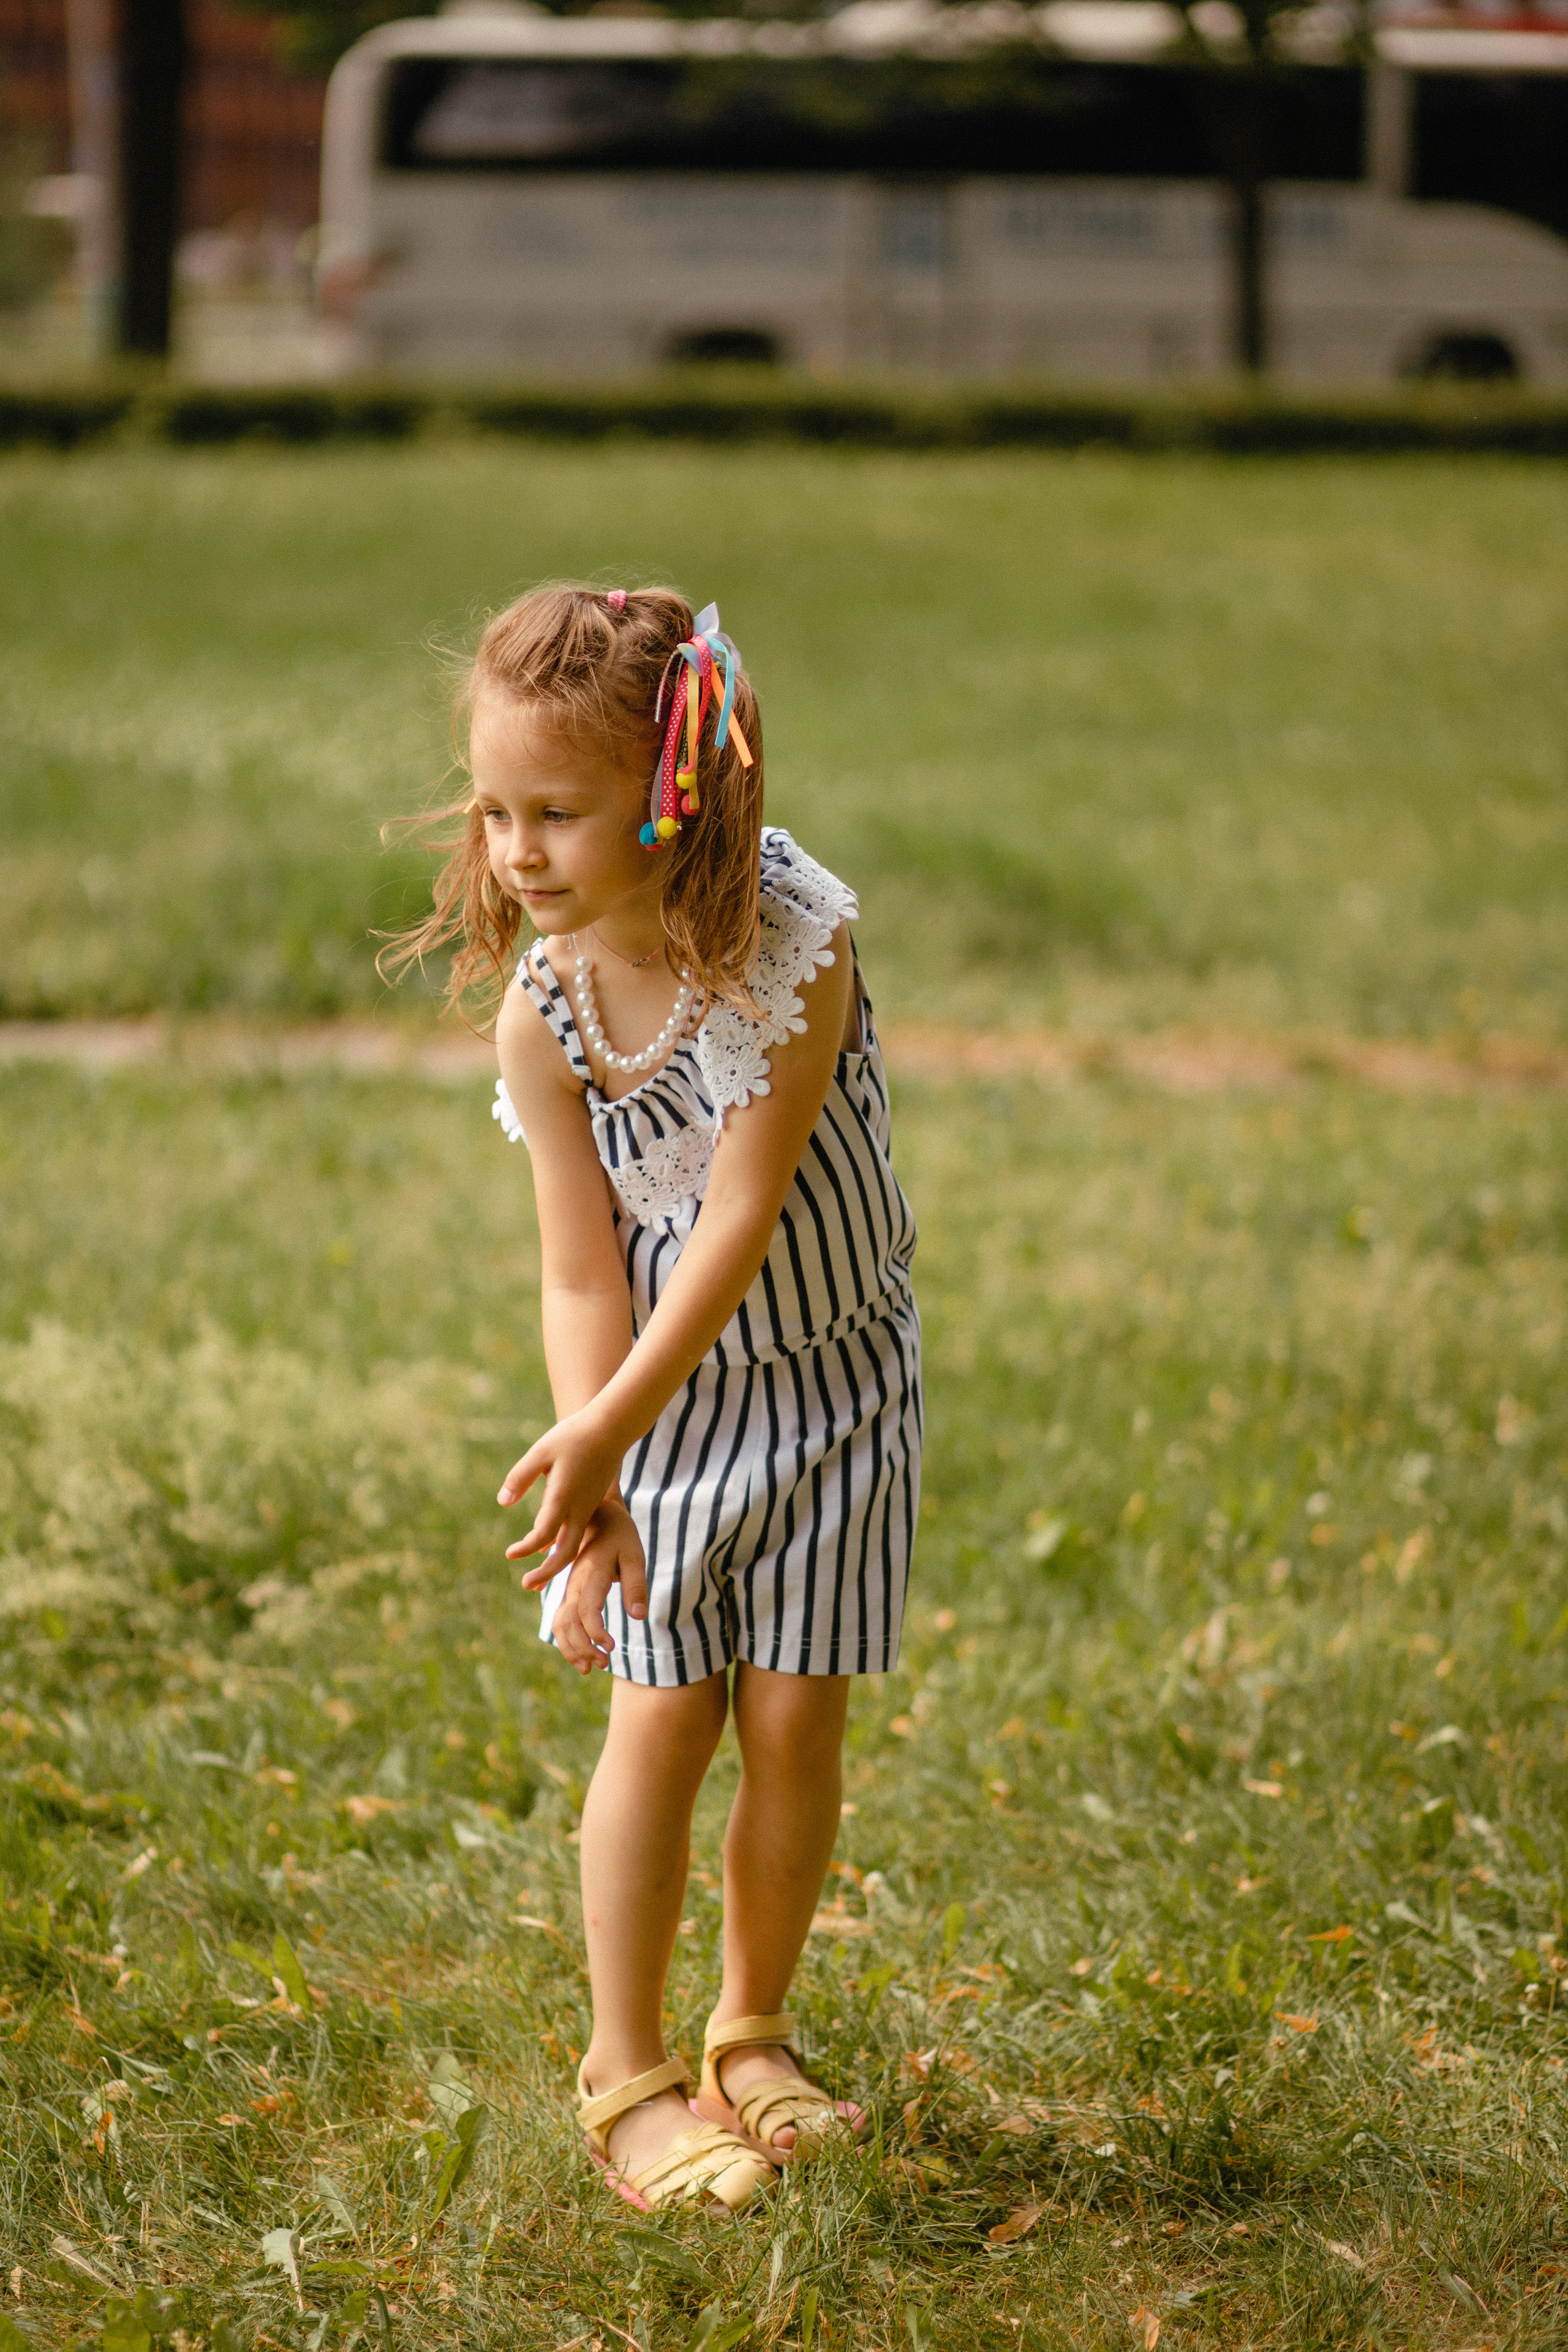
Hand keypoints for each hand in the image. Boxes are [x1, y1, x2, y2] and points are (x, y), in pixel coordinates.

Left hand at [498, 1406, 626, 1585]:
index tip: (509, 1554)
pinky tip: (549, 1547)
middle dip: (547, 1572)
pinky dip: (563, 1545)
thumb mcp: (540, 1452)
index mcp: (563, 1497)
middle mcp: (579, 1508)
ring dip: (556, 1562)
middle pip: (566, 1553)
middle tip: (527, 1585)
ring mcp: (588, 1508)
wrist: (612, 1428)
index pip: (543, 1533)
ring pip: (574, 1545)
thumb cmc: (573, 1436)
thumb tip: (503, 1503)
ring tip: (538, 1576)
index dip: (525, 1548)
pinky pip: (578, 1533)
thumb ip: (520, 1477)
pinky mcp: (592, 1504)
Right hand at [521, 1496, 647, 1674]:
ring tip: (589, 1669)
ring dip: (571, 1648)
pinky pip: (560, 1620)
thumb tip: (639, 1616)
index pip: (587, 1609)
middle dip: (583, 1648)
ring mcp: (569, 1589)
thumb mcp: (635, 1555)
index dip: (595, 1632)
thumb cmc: (621, 1536)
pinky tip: (580, 1655)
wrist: (599, 1516)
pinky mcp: (569, 1593)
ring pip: (560, 1624)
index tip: (610, 1646)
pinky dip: (566, 1641)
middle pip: (569, 1622)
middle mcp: (575, 1584)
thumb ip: (636, 1585)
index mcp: (592, 1574)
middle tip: (604, 1664)